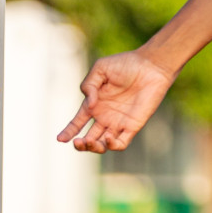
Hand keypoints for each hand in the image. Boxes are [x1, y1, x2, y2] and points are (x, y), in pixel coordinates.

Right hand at [56, 49, 175, 153]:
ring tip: (89, 142)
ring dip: (94, 148)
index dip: (68, 132)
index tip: (60, 139)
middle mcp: (105, 116)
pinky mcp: (133, 125)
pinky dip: (112, 146)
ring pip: (102, 145)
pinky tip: (108, 138)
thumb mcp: (100, 69)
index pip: (78, 123)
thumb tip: (90, 105)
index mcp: (95, 104)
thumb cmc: (126, 64)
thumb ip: (89, 85)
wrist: (151, 65)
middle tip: (77, 142)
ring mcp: (119, 122)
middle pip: (89, 138)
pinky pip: (121, 143)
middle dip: (81, 145)